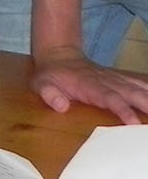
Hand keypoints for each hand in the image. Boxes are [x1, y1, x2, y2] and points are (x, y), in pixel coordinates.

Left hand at [31, 52, 147, 123]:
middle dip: (146, 105)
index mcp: (90, 86)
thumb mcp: (41, 84)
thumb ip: (49, 94)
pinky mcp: (120, 79)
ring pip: (138, 87)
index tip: (133, 122)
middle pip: (131, 93)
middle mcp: (107, 82)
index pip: (110, 98)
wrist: (59, 55)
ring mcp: (115, 79)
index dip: (122, 110)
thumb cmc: (51, 75)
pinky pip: (139, 82)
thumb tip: (61, 106)